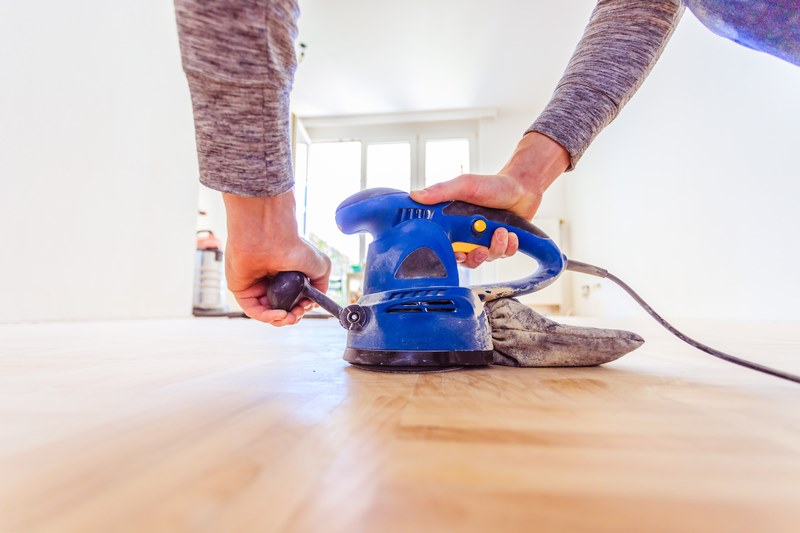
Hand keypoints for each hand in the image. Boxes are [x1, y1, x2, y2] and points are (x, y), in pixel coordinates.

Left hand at [223, 191, 330, 325]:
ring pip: (267, 312)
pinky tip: (280, 314)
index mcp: (285, 276)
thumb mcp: (320, 265)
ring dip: (281, 320)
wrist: (270, 236)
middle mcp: (269, 281)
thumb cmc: (292, 245)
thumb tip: (315, 301)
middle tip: (300, 313)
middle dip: (293, 316)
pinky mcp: (241, 290)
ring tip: (291, 316)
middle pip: (280, 308)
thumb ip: (322, 284)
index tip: (308, 306)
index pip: (291, 299)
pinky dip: (267, 317)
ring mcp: (254, 286)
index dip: (301, 307)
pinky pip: (253, 310)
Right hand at [410, 132, 568, 267]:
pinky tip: (511, 234)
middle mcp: (468, 236)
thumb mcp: (465, 185)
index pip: (444, 247)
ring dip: (495, 247)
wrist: (521, 186)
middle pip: (465, 260)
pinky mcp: (502, 244)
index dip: (449, 255)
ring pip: (486, 259)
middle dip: (475, 257)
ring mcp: (485, 241)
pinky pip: (503, 255)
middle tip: (481, 249)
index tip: (457, 252)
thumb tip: (415, 195)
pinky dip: (508, 246)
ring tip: (502, 231)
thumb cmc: (492, 184)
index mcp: (454, 224)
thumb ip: (441, 191)